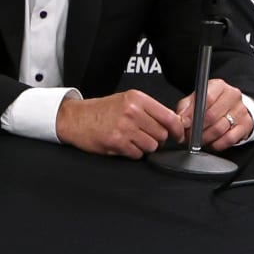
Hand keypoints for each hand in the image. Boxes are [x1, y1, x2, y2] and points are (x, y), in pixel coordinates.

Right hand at [56, 90, 181, 157]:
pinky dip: (132, 153)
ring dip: (144, 146)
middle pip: (162, 134)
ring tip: (131, 139)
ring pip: (151, 146)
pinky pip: (137, 154)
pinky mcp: (117, 142)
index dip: (177, 129)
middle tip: (143, 135)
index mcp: (137, 98)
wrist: (76, 119)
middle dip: (155, 138)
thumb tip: (173, 123)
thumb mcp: (126, 100)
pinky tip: (123, 144)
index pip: (169, 117)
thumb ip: (149, 110)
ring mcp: (125, 128)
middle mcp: (132, 111)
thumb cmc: (100, 111)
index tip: (178, 134)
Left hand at [174, 78, 251, 152]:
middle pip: (212, 116)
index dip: (193, 114)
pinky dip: (217, 144)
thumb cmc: (211, 104)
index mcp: (219, 86)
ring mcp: (241, 110)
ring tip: (199, 139)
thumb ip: (185, 108)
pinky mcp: (246, 124)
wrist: (232, 108)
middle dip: (197, 129)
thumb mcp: (195, 100)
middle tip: (189, 135)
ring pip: (219, 129)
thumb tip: (181, 120)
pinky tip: (212, 142)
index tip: (185, 124)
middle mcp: (232, 96)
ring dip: (205, 138)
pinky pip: (229, 139)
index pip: (206, 98)